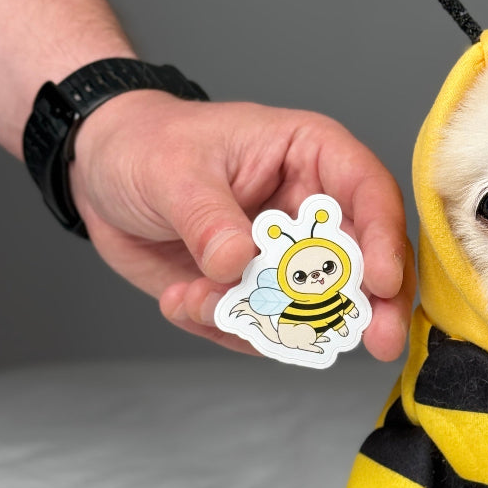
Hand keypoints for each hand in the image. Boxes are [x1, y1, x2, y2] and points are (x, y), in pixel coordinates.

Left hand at [70, 91, 413, 360]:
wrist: (102, 174)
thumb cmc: (148, 144)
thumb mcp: (172, 170)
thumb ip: (208, 217)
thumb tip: (238, 263)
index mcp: (311, 157)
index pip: (370, 194)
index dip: (385, 239)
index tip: (383, 283)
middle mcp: (312, 211)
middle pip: (368, 263)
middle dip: (371, 307)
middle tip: (378, 343)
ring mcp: (289, 258)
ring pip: (318, 309)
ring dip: (270, 323)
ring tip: (198, 302)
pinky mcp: (261, 294)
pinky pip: (266, 329)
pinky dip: (227, 328)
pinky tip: (183, 299)